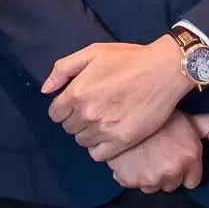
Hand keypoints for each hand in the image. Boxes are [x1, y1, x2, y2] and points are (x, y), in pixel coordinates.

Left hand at [41, 38, 192, 155]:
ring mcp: (105, 130)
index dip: (63, 108)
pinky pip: (98, 155)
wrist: (162, 71)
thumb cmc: (127, 59)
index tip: (75, 102)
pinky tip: (107, 134)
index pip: (55, 114)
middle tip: (92, 108)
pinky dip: (99, 147)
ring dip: (87, 132)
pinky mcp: (122, 141)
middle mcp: (88, 114)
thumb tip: (46, 90)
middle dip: (75, 119)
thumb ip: (63, 69)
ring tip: (101, 119)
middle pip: (69, 128)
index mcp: (77, 92)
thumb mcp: (92, 52)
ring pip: (82, 141)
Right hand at [108, 111, 208, 192]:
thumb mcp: (189, 116)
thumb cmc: (159, 111)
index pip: (192, 181)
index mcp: (190, 156)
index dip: (185, 169)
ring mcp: (150, 177)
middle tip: (158, 153)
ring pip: (152, 186)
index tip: (175, 156)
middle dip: (167, 173)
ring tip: (143, 155)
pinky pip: (132, 183)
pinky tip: (130, 157)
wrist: (125, 106)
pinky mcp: (129, 179)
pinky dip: (129, 173)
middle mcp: (172, 171)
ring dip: (148, 175)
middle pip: (172, 185)